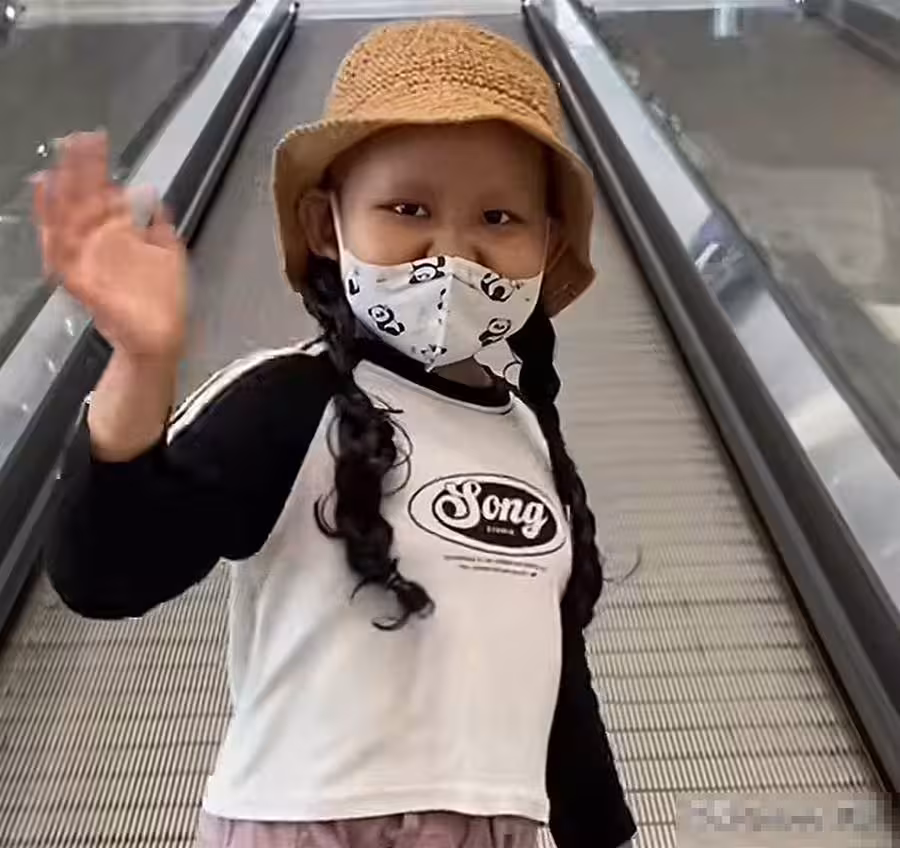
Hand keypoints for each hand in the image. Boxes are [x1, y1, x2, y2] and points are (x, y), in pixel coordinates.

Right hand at [32, 131, 187, 360]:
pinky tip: (47, 200)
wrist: (162, 337)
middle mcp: (99, 241)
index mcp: (119, 233)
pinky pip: (58, 250)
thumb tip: (153, 193)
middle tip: (71, 138)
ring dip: (60, 191)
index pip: (103, 191)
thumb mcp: (169, 254)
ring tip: (56, 163)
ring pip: (65, 218)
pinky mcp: (79, 278)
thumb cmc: (164, 299)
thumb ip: (160, 224)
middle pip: (81, 198)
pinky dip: (50, 225)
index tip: (96, 139)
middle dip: (76, 169)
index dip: (98, 166)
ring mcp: (86, 258)